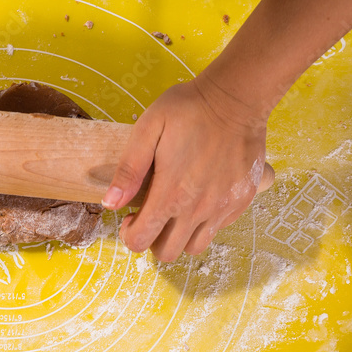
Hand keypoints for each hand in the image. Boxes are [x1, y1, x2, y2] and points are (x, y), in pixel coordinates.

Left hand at [102, 74, 268, 261]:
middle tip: (152, 213)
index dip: (130, 233)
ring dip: (179, 236)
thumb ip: (129, 169)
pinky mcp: (241, 201)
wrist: (237, 98)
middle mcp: (198, 208)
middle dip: (153, 239)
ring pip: (194, 248)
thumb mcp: (148, 129)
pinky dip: (204, 223)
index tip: (132, 215)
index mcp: (171, 193)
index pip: (141, 241)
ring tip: (176, 210)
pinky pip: (218, 229)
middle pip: (167, 253)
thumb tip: (110, 203)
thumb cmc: (189, 109)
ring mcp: (222, 207)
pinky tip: (199, 197)